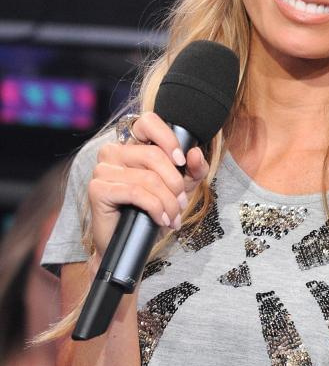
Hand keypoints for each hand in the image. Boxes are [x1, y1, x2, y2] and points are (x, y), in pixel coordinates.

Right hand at [88, 112, 208, 257]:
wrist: (127, 243)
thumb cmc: (150, 212)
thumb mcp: (180, 188)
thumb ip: (193, 169)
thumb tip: (194, 153)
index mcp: (131, 145)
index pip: (148, 122)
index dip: (168, 139)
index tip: (181, 162)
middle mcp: (113, 152)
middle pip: (154, 155)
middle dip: (175, 183)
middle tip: (181, 203)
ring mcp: (103, 169)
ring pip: (148, 178)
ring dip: (168, 202)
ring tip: (173, 217)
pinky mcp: (98, 189)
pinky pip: (136, 193)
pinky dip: (155, 208)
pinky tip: (161, 220)